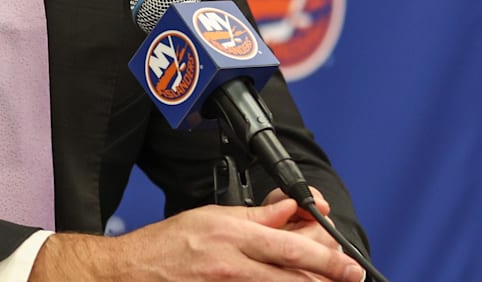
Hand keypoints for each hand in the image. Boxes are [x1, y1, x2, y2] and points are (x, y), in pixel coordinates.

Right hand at [29, 199, 364, 280]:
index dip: (328, 255)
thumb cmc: (168, 243)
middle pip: (296, 275)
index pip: (293, 245)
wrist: (133, 271)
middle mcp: (233, 264)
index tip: (348, 262)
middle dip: (328, 274)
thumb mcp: (211, 216)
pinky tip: (290, 281)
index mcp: (231, 234)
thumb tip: (290, 208)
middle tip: (348, 273)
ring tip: (324, 278)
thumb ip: (255, 216)